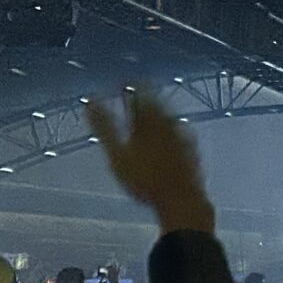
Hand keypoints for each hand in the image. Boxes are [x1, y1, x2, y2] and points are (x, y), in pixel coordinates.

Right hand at [85, 90, 212, 232]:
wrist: (181, 199)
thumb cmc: (144, 179)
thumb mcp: (117, 154)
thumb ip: (104, 127)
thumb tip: (90, 102)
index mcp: (148, 119)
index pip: (138, 94)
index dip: (129, 87)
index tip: (122, 82)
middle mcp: (168, 122)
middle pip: (156, 103)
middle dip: (145, 96)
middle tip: (135, 92)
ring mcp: (183, 135)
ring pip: (169, 115)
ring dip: (159, 110)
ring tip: (151, 110)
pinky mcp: (193, 149)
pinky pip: (181, 131)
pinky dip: (172, 128)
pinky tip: (173, 132)